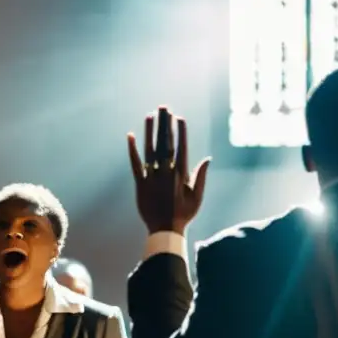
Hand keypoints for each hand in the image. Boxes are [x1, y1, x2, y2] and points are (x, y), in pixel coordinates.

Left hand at [128, 107, 210, 234]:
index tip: (179, 118)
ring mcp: (152, 177)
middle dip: (165, 125)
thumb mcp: (198, 196)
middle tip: (164, 108)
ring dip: (150, 132)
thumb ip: (201, 176)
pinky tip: (130, 136)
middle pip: (165, 144)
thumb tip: (207, 158)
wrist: (165, 230)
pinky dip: (132, 150)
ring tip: (150, 116)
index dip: (180, 132)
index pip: (181, 147)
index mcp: (181, 174)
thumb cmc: (184, 214)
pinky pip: (135, 164)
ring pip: (150, 150)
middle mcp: (166, 172)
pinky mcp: (140, 184)